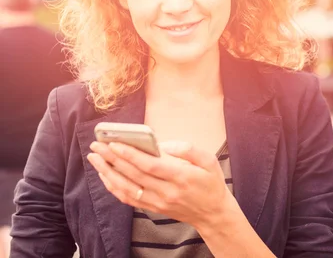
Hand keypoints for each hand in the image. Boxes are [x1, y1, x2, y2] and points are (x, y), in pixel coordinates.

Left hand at [87, 140, 231, 228]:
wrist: (213, 213)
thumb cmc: (211, 183)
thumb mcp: (209, 160)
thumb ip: (188, 149)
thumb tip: (164, 145)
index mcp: (182, 177)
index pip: (151, 166)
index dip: (131, 155)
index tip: (115, 142)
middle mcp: (167, 192)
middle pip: (134, 175)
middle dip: (113, 158)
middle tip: (98, 144)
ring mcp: (158, 202)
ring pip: (127, 188)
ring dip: (108, 172)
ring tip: (95, 157)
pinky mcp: (153, 208)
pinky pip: (129, 198)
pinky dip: (114, 187)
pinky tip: (106, 175)